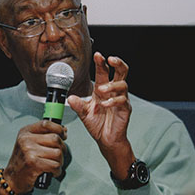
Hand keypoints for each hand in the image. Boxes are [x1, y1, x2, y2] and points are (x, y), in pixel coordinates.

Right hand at [2, 120, 67, 194]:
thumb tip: (63, 130)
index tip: (63, 135)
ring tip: (54, 164)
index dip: (59, 129)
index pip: (46, 124)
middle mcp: (26, 140)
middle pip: (55, 139)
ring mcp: (29, 151)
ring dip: (60, 161)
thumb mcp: (29, 143)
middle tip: (58, 155)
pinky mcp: (34, 164)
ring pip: (58, 153)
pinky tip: (53, 172)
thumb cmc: (23, 161)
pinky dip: (57, 170)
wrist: (12, 179)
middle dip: (62, 148)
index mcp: (25, 132)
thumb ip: (45, 135)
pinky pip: (55, 165)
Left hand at [68, 52, 134, 173]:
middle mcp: (113, 91)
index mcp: (103, 89)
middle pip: (121, 72)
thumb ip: (78, 105)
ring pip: (123, 84)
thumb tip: (70, 98)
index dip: (101, 63)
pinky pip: (122, 100)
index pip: (105, 72)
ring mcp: (121, 100)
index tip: (97, 55)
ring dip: (111, 85)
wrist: (106, 139)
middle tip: (110, 59)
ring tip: (101, 90)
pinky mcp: (125, 109)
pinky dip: (113, 100)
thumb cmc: (98, 124)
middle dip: (117, 63)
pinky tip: (105, 104)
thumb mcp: (84, 113)